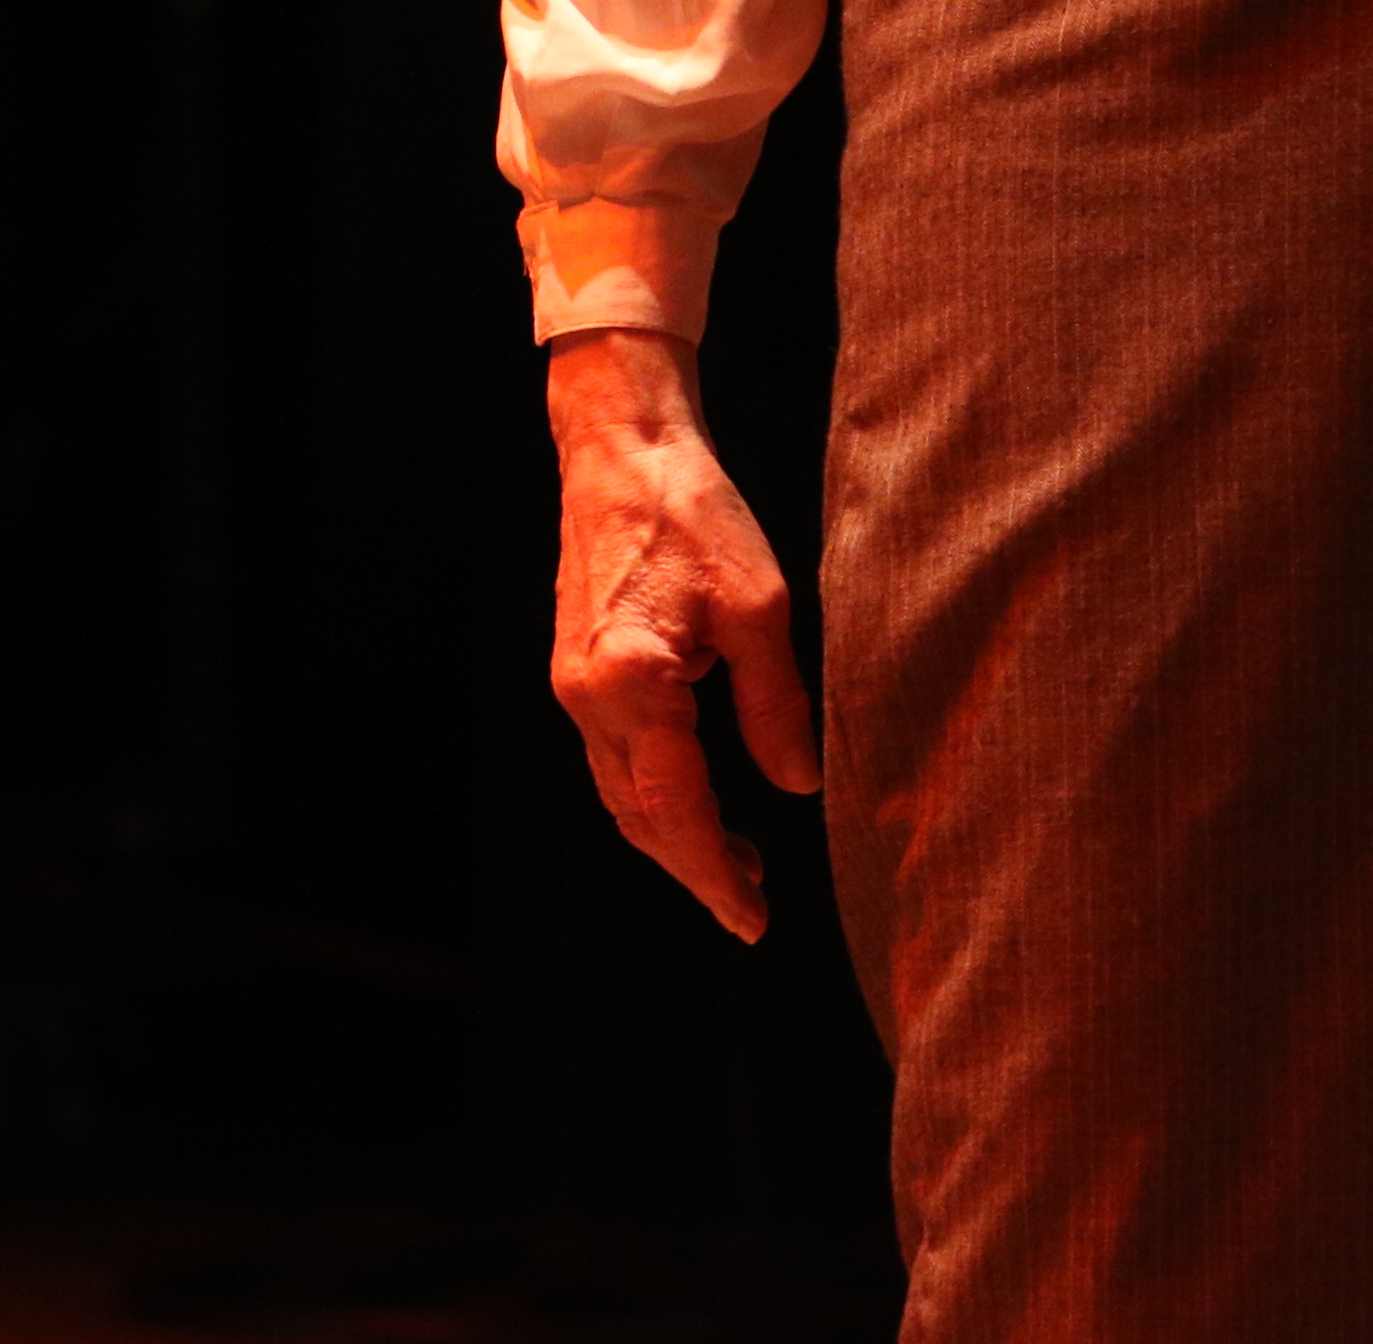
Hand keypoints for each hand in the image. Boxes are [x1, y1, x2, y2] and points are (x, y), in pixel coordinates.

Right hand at [546, 328, 818, 940]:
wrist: (623, 453)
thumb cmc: (697, 514)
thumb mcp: (759, 605)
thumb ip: (775, 703)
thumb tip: (797, 785)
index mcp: (632, 683)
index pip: (675, 809)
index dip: (714, 871)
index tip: (751, 918)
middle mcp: (588, 699)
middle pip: (641, 817)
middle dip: (696, 868)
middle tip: (753, 910)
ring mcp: (575, 689)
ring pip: (624, 795)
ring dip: (677, 837)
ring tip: (743, 865)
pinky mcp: (580, 674)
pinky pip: (618, 760)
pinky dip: (657, 796)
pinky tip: (703, 802)